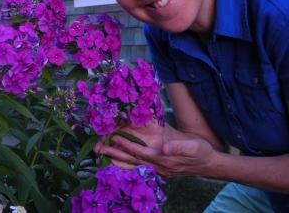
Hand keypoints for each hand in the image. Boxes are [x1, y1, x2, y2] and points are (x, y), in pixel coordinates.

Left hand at [95, 130, 216, 177]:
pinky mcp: (158, 169)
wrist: (209, 164)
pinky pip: (138, 167)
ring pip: (133, 166)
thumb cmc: (201, 153)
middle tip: (99, 149)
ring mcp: (157, 169)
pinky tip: (117, 162)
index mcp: (163, 160)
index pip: (139, 152)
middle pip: (132, 161)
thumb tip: (165, 148)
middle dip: (115, 155)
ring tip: (102, 156)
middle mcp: (157, 167)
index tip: (113, 138)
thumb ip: (178, 147)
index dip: (126, 145)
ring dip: (117, 161)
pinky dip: (126, 165)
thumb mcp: (193, 147)